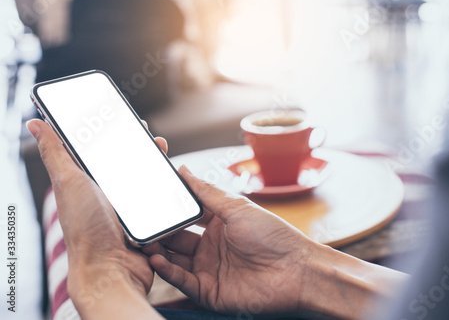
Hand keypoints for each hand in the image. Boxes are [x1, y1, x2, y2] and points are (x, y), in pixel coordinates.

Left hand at [27, 119, 165, 318]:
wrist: (112, 269)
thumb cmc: (87, 229)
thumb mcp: (69, 183)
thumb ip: (55, 152)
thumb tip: (33, 124)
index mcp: (86, 182)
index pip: (96, 149)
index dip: (107, 131)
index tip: (117, 115)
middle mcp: (106, 193)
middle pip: (124, 161)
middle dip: (136, 144)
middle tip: (144, 133)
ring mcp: (128, 206)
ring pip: (145, 175)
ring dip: (154, 161)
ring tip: (161, 149)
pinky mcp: (146, 218)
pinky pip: (159, 195)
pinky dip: (165, 184)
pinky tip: (171, 175)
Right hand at [143, 165, 321, 317]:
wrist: (296, 270)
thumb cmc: (273, 235)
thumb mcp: (237, 207)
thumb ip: (207, 192)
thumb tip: (184, 170)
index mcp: (218, 223)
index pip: (186, 215)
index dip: (169, 209)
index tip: (148, 200)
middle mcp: (210, 245)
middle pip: (175, 237)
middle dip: (158, 230)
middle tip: (139, 224)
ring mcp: (208, 268)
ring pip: (173, 259)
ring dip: (157, 251)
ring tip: (143, 242)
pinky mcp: (208, 290)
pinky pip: (182, 280)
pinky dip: (167, 271)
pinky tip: (157, 259)